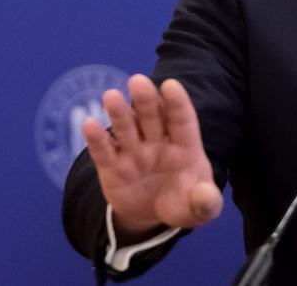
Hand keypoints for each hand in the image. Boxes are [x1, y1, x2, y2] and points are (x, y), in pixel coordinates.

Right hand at [82, 75, 222, 239]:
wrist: (153, 215)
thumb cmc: (183, 201)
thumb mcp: (200, 209)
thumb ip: (207, 203)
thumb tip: (206, 196)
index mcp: (184, 146)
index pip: (182, 121)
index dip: (177, 103)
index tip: (170, 85)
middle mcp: (157, 143)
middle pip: (151, 117)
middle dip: (145, 100)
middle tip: (138, 81)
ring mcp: (133, 152)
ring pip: (126, 128)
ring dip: (119, 113)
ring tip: (110, 96)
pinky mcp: (112, 167)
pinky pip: (104, 152)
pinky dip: (96, 139)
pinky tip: (89, 124)